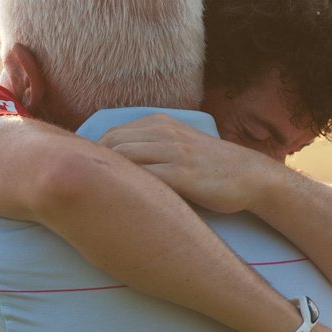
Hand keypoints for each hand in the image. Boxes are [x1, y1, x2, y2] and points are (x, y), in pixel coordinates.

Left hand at [98, 115, 268, 212]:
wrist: (249, 176)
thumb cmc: (211, 168)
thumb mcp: (178, 147)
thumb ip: (151, 149)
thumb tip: (117, 167)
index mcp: (159, 124)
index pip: (111, 135)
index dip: (92, 157)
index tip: (82, 178)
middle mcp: (164, 132)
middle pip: (112, 146)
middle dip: (93, 168)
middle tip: (82, 193)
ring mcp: (173, 152)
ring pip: (124, 159)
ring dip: (106, 179)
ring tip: (93, 201)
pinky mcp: (183, 174)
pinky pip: (145, 178)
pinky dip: (127, 190)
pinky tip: (119, 207)